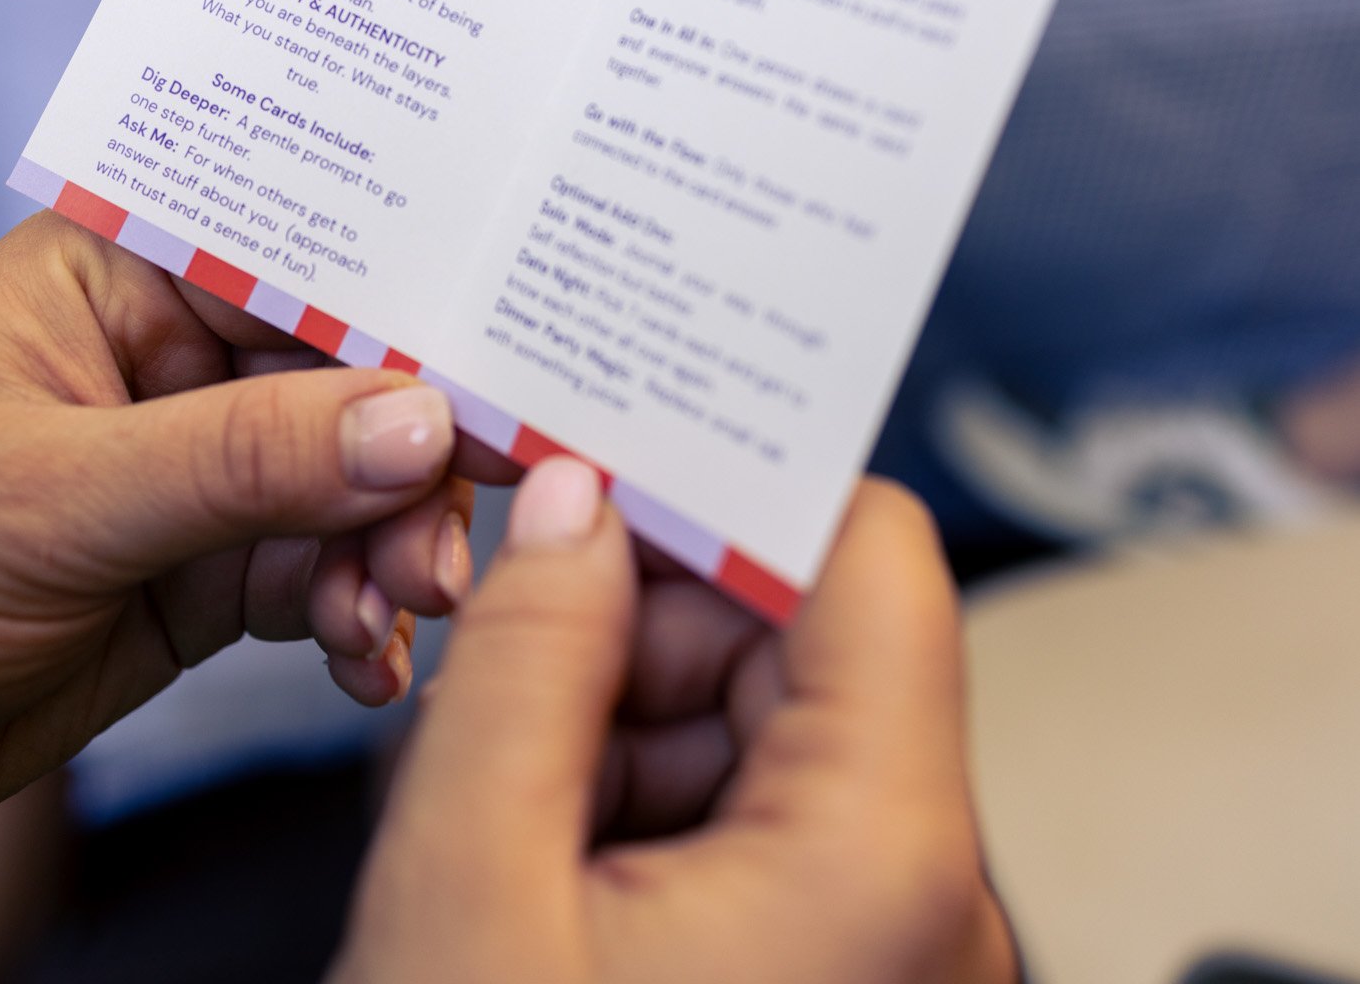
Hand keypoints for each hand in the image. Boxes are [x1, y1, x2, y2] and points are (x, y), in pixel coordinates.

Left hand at [0, 213, 508, 798]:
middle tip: (442, 539)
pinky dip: (356, 614)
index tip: (495, 372)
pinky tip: (364, 655)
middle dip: (407, 462)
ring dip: (390, 551)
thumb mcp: (64, 494)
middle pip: (343, 381)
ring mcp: (198, 466)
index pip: (293, 265)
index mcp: (122, 277)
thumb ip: (247, 456)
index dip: (399, 313)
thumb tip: (416, 421)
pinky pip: (321, 571)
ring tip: (395, 612)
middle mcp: (172, 357)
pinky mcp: (210, 566)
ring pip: (349, 485)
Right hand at [333, 465, 1017, 983]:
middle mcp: (927, 898)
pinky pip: (751, 820)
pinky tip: (543, 862)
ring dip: (626, 719)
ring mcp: (885, 947)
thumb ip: (526, 658)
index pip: (870, 557)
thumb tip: (577, 501)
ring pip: (764, 725)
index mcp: (885, 855)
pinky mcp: (833, 981)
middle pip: (806, 642)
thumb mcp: (470, 889)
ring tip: (507, 796)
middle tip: (512, 650)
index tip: (614, 465)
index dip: (740, 488)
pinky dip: (641, 804)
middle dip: (647, 625)